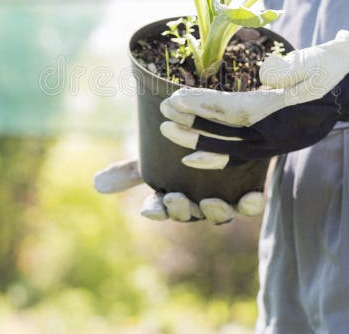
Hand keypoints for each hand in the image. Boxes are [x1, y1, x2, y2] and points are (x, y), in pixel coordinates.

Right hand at [93, 159, 264, 223]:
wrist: (225, 134)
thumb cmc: (186, 149)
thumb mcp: (156, 155)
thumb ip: (130, 170)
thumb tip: (96, 184)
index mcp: (175, 196)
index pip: (161, 208)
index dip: (156, 210)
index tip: (150, 208)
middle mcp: (199, 202)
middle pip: (190, 213)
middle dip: (182, 210)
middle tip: (176, 198)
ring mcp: (226, 198)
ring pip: (220, 214)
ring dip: (214, 212)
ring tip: (209, 202)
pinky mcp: (250, 189)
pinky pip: (252, 204)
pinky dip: (251, 203)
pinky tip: (250, 196)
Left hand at [159, 30, 348, 169]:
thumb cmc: (333, 65)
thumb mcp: (316, 59)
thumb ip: (291, 67)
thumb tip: (266, 74)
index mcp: (285, 112)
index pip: (235, 112)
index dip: (202, 107)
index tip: (174, 99)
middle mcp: (279, 134)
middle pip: (226, 134)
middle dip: (192, 126)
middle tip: (161, 118)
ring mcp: (278, 141)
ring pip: (230, 148)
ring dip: (198, 141)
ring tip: (169, 133)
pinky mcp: (276, 141)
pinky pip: (241, 154)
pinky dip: (217, 155)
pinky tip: (196, 154)